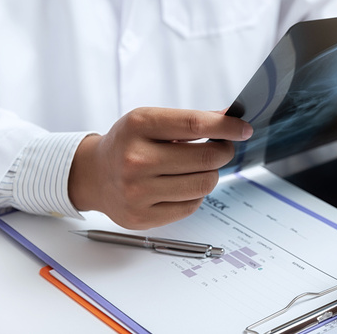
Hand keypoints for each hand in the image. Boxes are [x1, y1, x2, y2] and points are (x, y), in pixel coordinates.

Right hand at [68, 107, 251, 228]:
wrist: (93, 175)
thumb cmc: (128, 143)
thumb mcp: (151, 120)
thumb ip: (190, 120)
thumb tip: (230, 118)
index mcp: (138, 125)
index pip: (195, 125)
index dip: (226, 127)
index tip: (243, 129)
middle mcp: (135, 159)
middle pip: (206, 158)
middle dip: (223, 151)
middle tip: (222, 148)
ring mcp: (137, 192)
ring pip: (204, 184)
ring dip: (211, 174)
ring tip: (200, 167)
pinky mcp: (142, 217)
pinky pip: (192, 205)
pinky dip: (196, 194)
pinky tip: (182, 184)